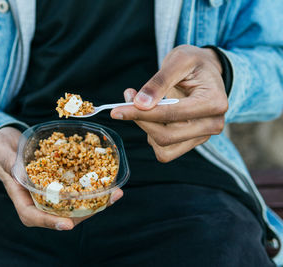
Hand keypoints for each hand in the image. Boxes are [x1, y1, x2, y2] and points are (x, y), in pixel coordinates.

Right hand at [0, 126, 122, 230]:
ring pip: (74, 205)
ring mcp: (51, 194)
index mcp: (22, 200)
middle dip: (86, 211)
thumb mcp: (4, 156)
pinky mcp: (60, 184)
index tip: (67, 224)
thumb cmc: (2, 152)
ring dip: (96, 201)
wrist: (8, 145)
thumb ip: (11, 164)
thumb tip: (20, 171)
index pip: (34, 217)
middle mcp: (39, 200)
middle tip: (109, 201)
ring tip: (115, 192)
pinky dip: (91, 187)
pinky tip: (108, 181)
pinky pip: (76, 190)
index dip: (51, 222)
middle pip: (62, 215)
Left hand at [111, 45, 227, 161]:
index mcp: (214, 102)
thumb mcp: (178, 60)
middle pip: (166, 136)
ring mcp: (202, 136)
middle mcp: (212, 124)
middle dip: (140, 120)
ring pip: (164, 146)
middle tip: (127, 100)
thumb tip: (141, 104)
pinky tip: (151, 118)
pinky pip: (165, 150)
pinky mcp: (191, 142)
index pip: (171, 115)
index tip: (116, 110)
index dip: (140, 114)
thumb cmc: (194, 63)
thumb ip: (159, 81)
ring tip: (140, 105)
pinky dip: (151, 136)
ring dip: (144, 128)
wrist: (205, 71)